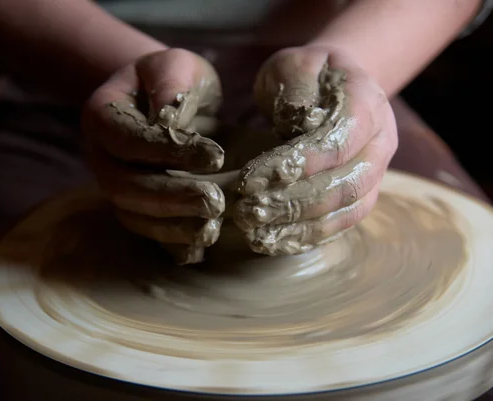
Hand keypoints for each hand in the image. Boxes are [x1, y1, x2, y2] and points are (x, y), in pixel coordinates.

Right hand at [82, 48, 225, 263]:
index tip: (214, 155)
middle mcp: (101, 156)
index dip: (166, 151)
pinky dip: (172, 241)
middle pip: (124, 186)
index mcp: (102, 116)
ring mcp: (115, 185)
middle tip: (214, 202)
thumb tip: (170, 119)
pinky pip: (146, 230)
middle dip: (171, 196)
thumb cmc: (172, 80)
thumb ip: (170, 83)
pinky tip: (201, 243)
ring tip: (211, 226)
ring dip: (172, 224)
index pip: (127, 140)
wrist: (166, 101)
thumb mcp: (175, 65)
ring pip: (133, 214)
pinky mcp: (135, 207)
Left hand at [233, 46, 397, 254]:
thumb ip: (296, 88)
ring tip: (255, 232)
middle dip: (292, 202)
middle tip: (247, 211)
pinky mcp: (360, 197)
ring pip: (345, 211)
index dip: (296, 164)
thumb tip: (294, 122)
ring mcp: (375, 174)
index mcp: (368, 104)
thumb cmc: (309, 74)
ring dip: (298, 226)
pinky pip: (341, 225)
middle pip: (344, 184)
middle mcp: (380, 144)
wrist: (333, 87)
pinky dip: (307, 236)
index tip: (250, 178)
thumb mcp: (296, 64)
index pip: (337, 142)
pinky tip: (272, 242)